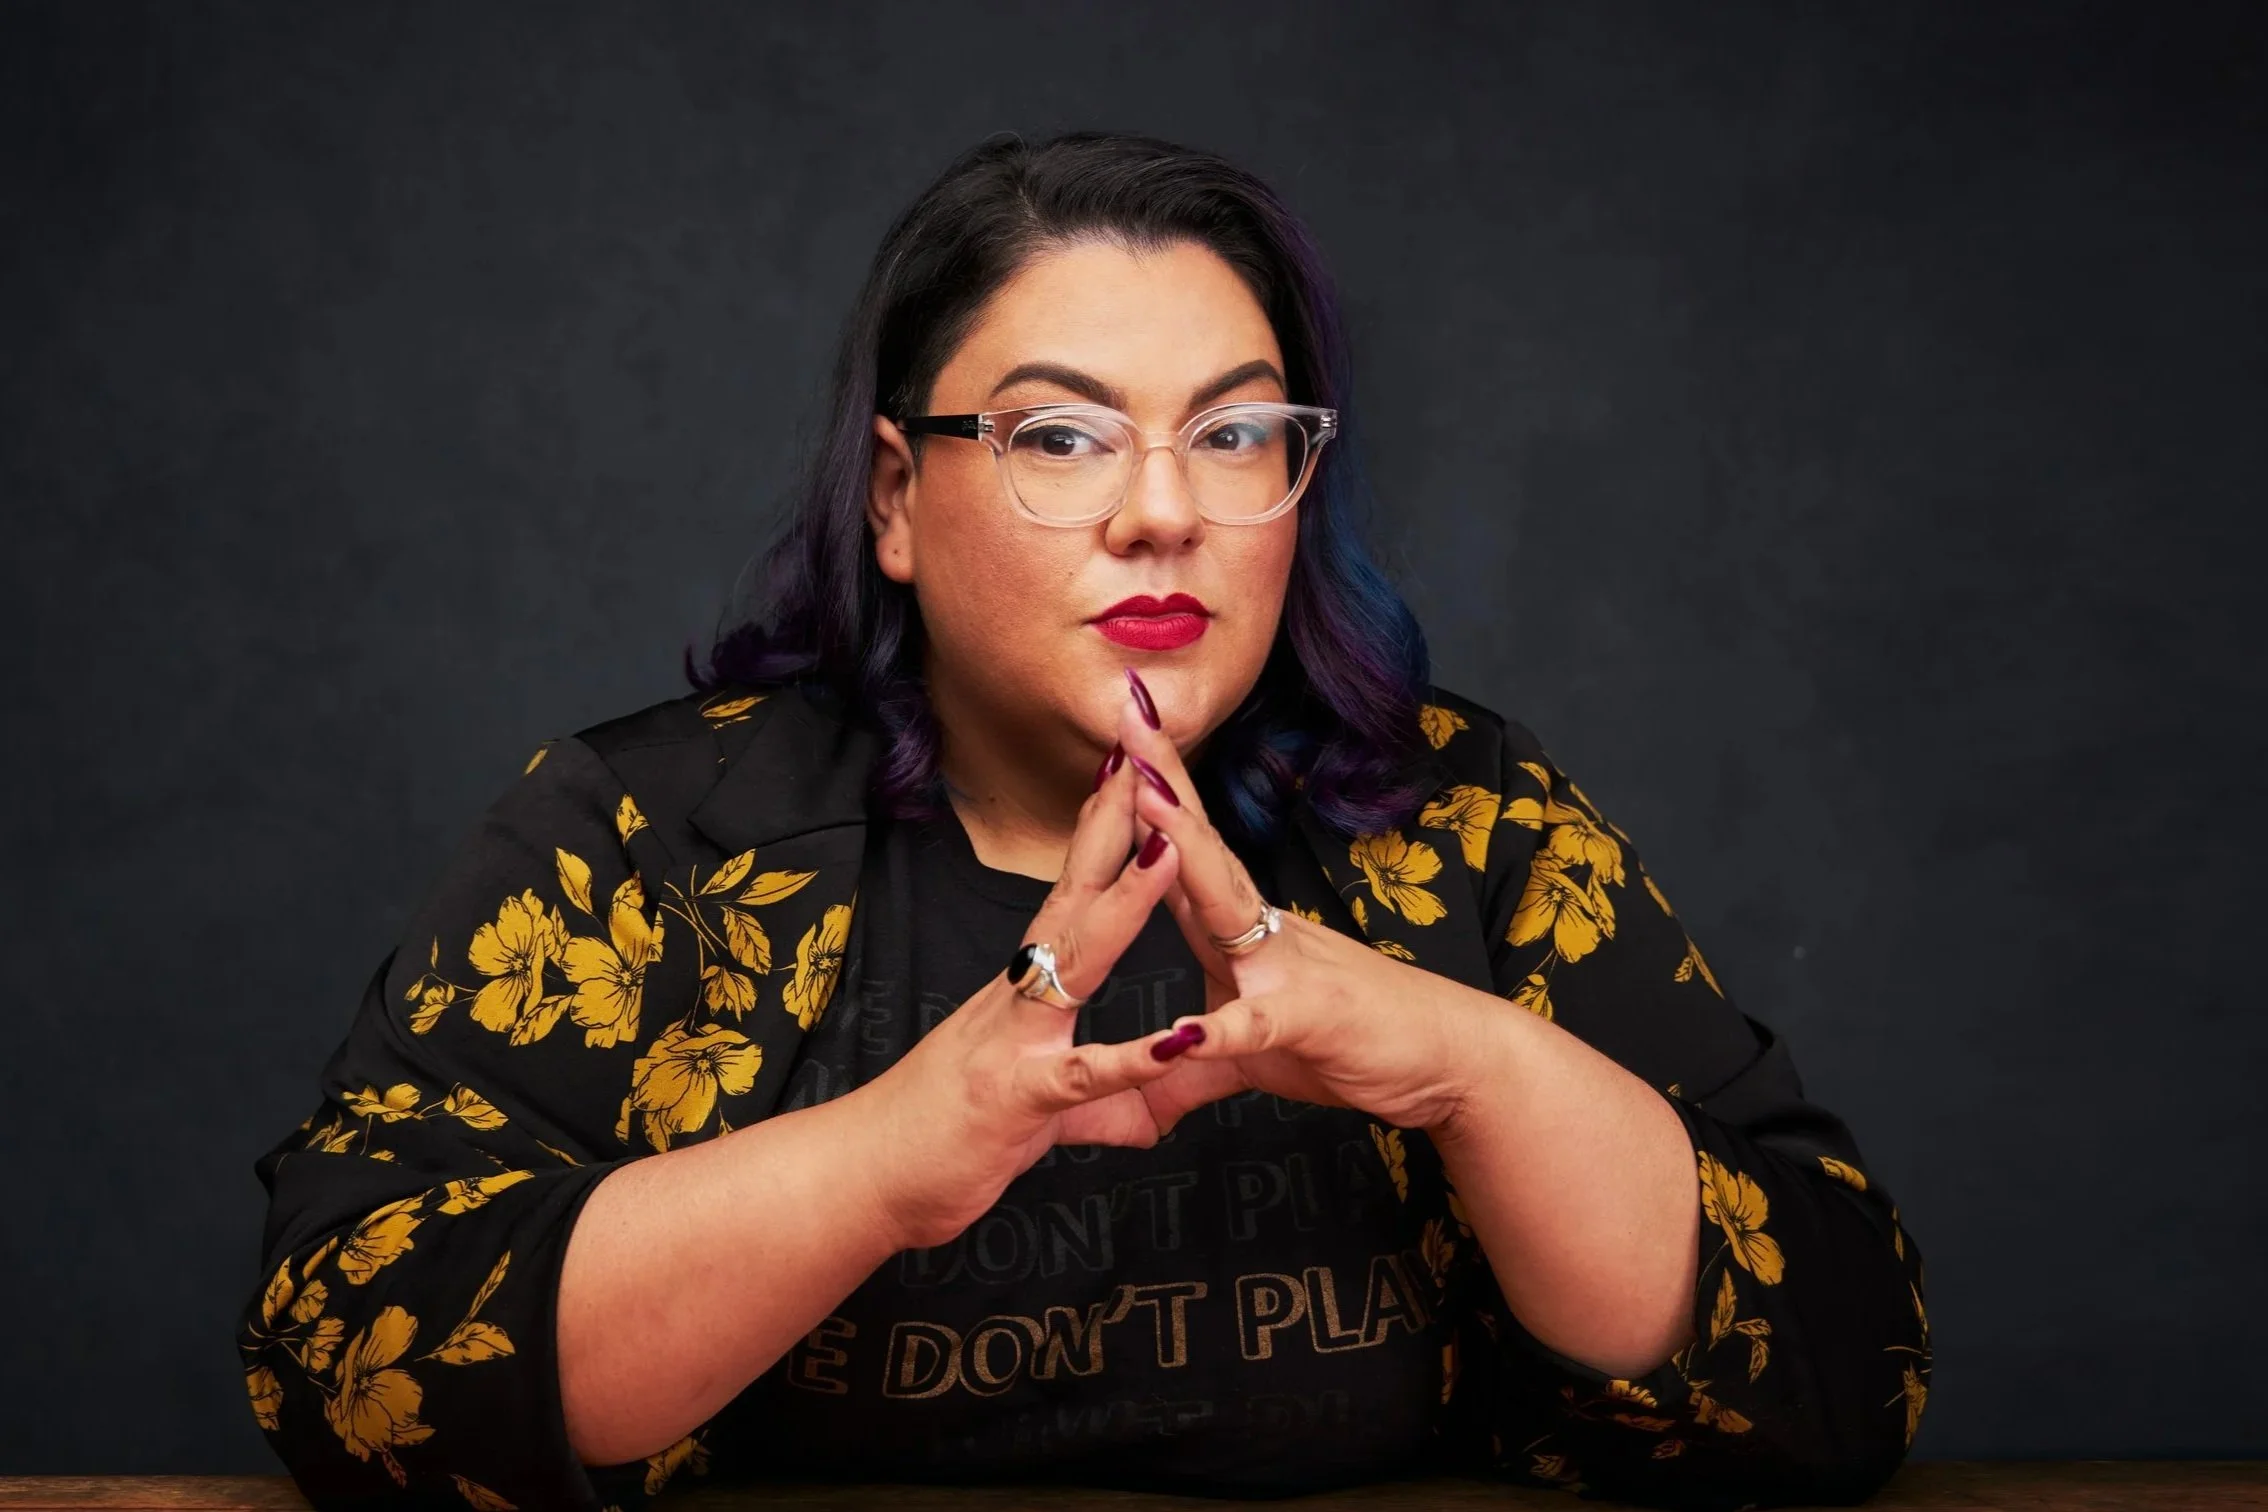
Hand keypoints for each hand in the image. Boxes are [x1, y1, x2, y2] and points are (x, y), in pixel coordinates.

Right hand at [857, 748, 1239, 1252]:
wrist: (861, 1183)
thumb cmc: (940, 1143)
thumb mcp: (1037, 1119)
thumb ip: (1098, 1110)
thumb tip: (1143, 1118)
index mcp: (1023, 994)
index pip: (1071, 898)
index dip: (1102, 837)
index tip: (1130, 774)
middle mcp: (1016, 1000)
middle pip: (1073, 897)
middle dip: (1112, 827)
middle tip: (1145, 755)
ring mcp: (1015, 1044)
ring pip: (1077, 963)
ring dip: (1125, 907)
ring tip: (1168, 854)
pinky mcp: (1019, 1101)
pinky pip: (1084, 1077)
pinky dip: (1133, 1060)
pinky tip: (1179, 1042)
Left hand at [1114, 668, 1480, 1132]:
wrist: (1454, 1062)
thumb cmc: (1361, 1040)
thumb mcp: (1262, 1051)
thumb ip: (1205, 1057)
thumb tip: (1158, 1064)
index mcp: (1242, 929)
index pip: (1182, 849)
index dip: (1146, 794)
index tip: (1116, 730)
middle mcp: (1262, 931)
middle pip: (1198, 845)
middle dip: (1158, 779)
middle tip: (1125, 711)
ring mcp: (1288, 969)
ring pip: (1227, 903)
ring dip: (1184, 852)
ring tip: (1145, 801)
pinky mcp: (1313, 1024)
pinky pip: (1260, 1024)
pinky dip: (1223, 1028)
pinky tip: (1184, 1033)